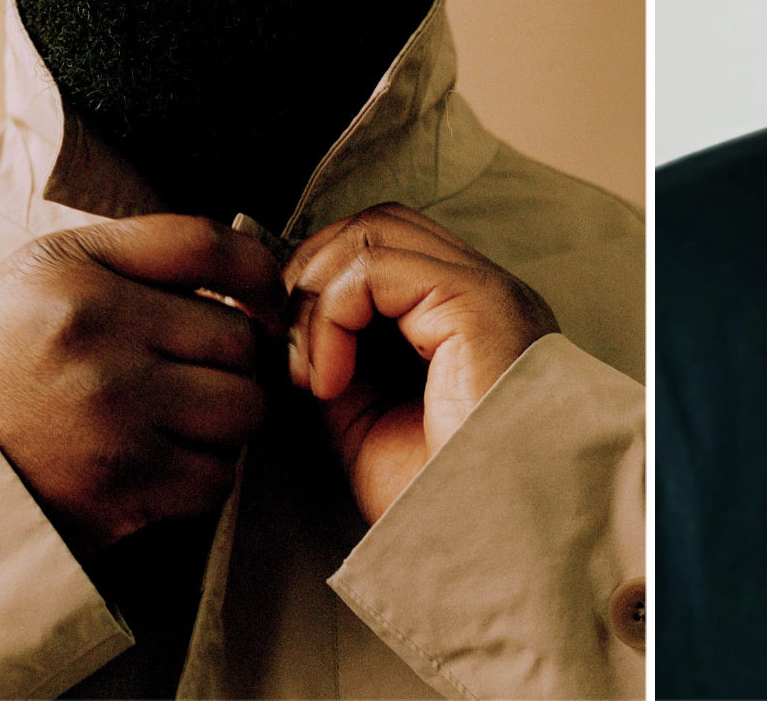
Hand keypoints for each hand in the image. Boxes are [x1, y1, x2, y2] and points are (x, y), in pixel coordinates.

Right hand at [0, 215, 285, 553]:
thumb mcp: (43, 276)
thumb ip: (141, 254)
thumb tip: (252, 271)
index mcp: (75, 273)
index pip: (211, 247)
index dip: (258, 274)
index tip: (261, 300)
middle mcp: (96, 333)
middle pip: (240, 341)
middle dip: (224, 364)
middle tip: (180, 380)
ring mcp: (112, 410)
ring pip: (243, 409)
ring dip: (219, 423)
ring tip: (168, 423)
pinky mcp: (121, 482)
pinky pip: (217, 477)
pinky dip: (198, 478)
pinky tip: (154, 466)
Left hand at [282, 203, 558, 524]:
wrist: (491, 543)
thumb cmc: (440, 502)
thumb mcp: (363, 423)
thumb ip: (333, 363)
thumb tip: (275, 326)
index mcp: (464, 317)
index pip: (382, 249)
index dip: (316, 284)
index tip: (280, 355)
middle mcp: (482, 291)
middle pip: (375, 223)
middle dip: (310, 276)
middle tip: (286, 356)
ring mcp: (484, 290)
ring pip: (372, 230)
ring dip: (315, 297)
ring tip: (311, 373)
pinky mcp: (475, 301)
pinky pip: (374, 267)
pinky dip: (330, 318)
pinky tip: (330, 382)